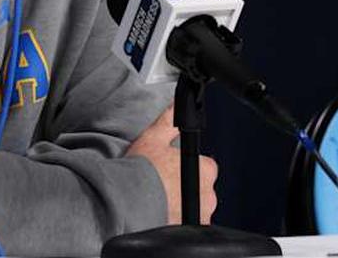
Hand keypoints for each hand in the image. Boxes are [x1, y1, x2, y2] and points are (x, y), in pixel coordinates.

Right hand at [125, 103, 217, 224]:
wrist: (128, 200)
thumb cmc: (141, 170)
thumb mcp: (153, 138)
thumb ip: (168, 122)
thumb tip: (176, 107)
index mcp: (205, 169)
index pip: (205, 166)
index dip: (187, 166)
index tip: (173, 169)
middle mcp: (209, 194)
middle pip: (202, 188)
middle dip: (187, 187)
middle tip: (164, 184)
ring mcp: (201, 214)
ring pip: (196, 207)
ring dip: (184, 204)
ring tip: (161, 199)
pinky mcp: (190, 229)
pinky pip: (188, 223)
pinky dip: (178, 219)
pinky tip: (162, 213)